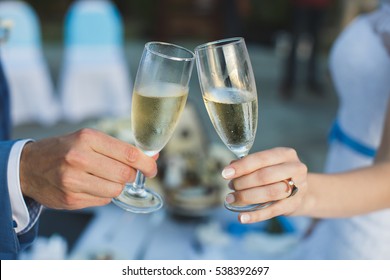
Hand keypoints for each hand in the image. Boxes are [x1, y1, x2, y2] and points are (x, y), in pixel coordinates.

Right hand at [19, 128, 157, 209]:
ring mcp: (73, 180)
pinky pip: (103, 200)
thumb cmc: (64, 150)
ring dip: (117, 187)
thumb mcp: (89, 140)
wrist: (29, 166)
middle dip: (131, 176)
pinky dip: (104, 194)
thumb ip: (119, 149)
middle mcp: (79, 157)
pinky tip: (91, 186)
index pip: (129, 154)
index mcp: (88, 138)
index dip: (147, 163)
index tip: (152, 168)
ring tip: (104, 179)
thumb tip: (152, 157)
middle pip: (125, 174)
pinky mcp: (70, 198)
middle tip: (125, 173)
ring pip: (116, 190)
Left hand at [221, 147, 307, 223]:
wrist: (303, 192)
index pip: (261, 158)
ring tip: (232, 199)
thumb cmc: (279, 175)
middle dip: (243, 182)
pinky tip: (242, 217)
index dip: (242, 166)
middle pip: (265, 176)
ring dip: (247, 197)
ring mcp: (298, 187)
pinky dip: (255, 215)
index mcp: (286, 154)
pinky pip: (272, 211)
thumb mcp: (268, 165)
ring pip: (269, 193)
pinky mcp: (294, 204)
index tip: (225, 173)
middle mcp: (295, 168)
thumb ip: (250, 165)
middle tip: (231, 187)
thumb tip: (230, 168)